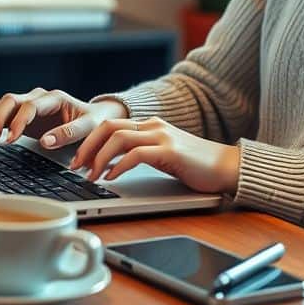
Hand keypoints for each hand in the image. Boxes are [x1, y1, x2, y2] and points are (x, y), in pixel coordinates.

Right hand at [0, 87, 127, 147]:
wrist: (95, 118)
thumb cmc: (93, 121)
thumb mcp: (88, 127)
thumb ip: (68, 133)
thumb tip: (45, 142)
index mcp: (54, 98)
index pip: (30, 106)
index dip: (18, 122)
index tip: (11, 140)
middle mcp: (38, 98)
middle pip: (10, 100)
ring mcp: (28, 105)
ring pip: (2, 105)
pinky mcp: (22, 116)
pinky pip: (3, 115)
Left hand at [70, 117, 240, 194]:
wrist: (227, 166)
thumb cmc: (196, 166)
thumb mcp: (162, 155)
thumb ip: (140, 154)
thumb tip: (111, 166)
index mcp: (150, 125)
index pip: (110, 125)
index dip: (89, 142)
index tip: (78, 160)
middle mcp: (153, 126)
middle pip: (108, 127)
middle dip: (87, 147)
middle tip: (76, 167)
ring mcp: (161, 136)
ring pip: (117, 139)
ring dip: (99, 158)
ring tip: (91, 176)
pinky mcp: (169, 151)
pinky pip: (135, 154)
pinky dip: (118, 166)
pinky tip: (112, 178)